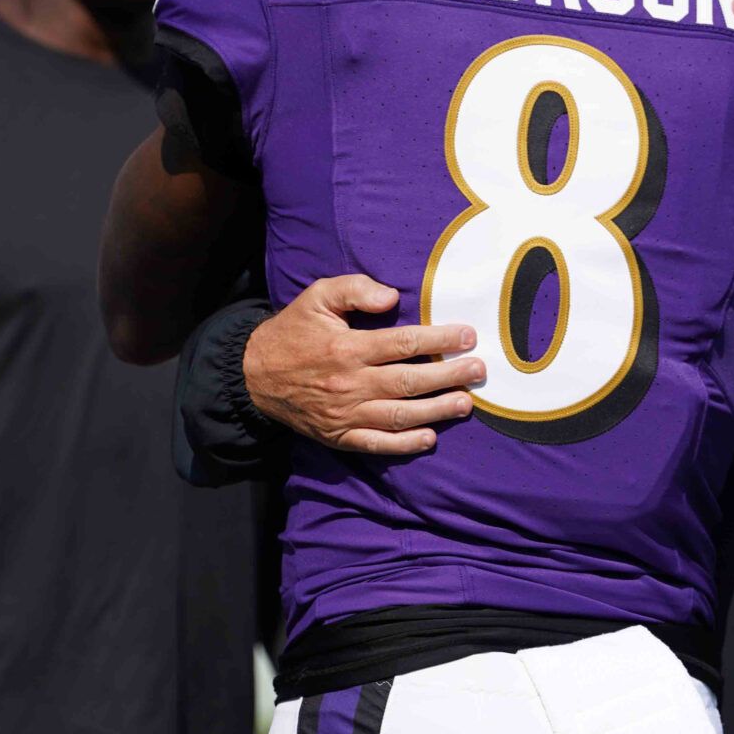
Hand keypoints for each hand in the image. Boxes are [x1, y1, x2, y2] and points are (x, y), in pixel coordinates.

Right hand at [243, 275, 480, 454]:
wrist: (254, 375)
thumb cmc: (293, 331)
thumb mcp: (317, 296)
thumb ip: (354, 289)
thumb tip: (392, 297)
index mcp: (346, 346)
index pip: (403, 343)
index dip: (439, 339)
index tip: (467, 336)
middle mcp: (349, 383)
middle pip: (409, 381)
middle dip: (449, 376)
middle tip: (479, 370)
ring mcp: (344, 414)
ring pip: (399, 415)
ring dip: (437, 411)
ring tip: (466, 403)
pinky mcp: (339, 435)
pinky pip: (376, 444)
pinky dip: (404, 444)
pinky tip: (430, 438)